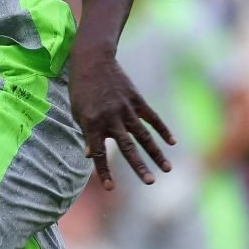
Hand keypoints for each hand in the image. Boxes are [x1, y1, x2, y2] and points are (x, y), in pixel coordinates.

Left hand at [69, 51, 175, 190]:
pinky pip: (152, 117)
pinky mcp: (136, 100)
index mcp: (92, 123)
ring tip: (167, 169)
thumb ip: (86, 133)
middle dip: (138, 166)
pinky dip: (163, 129)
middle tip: (150, 182)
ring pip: (143, 135)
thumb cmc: (81, 89)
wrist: (93, 61)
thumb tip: (90, 155)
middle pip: (127, 147)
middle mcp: (111, 118)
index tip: (111, 188)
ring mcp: (126, 109)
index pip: (98, 153)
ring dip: (156, 153)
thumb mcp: (77, 112)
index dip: (104, 171)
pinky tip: (172, 142)